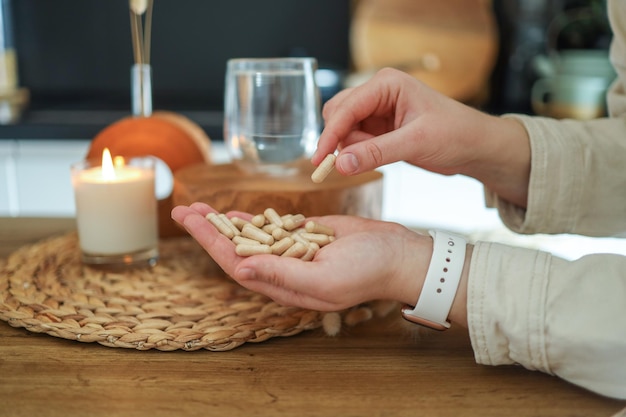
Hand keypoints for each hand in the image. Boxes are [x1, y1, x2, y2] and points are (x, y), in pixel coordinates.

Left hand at [171, 202, 431, 311]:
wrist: (398, 256)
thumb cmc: (368, 271)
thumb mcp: (325, 278)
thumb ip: (282, 275)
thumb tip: (240, 269)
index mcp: (283, 284)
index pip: (235, 263)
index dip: (209, 242)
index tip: (187, 221)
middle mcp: (283, 269)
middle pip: (236, 248)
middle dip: (208, 230)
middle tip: (183, 210)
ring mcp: (294, 251)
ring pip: (251, 236)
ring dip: (225, 223)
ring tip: (200, 208)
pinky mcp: (306, 235)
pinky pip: (272, 227)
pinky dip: (253, 219)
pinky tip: (235, 212)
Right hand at [313, 68, 530, 207]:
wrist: (475, 147)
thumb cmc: (456, 133)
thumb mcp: (416, 143)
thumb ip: (376, 153)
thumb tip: (340, 164)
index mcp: (387, 84)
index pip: (346, 107)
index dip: (330, 134)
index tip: (320, 159)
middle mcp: (378, 94)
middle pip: (338, 115)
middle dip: (338, 141)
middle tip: (341, 166)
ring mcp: (377, 112)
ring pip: (343, 130)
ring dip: (348, 149)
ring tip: (374, 159)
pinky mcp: (379, 129)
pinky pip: (354, 141)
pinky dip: (356, 154)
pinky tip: (372, 160)